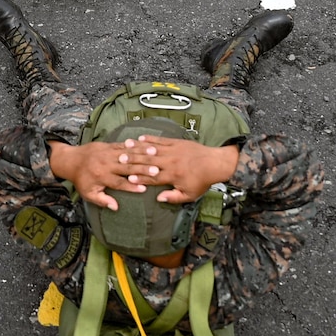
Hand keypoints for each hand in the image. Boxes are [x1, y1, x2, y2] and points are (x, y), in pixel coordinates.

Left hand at [47, 139, 149, 212]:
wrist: (72, 160)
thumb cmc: (82, 179)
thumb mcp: (88, 194)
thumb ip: (102, 200)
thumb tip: (115, 207)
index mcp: (101, 177)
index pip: (119, 183)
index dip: (131, 186)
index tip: (144, 189)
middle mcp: (105, 164)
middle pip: (126, 167)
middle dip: (142, 169)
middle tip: (156, 171)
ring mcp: (107, 153)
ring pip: (127, 154)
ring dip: (142, 154)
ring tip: (155, 154)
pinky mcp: (109, 145)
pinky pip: (124, 145)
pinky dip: (135, 145)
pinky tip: (146, 145)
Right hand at [113, 135, 239, 202]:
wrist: (215, 163)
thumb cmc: (202, 181)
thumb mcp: (190, 195)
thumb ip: (174, 197)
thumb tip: (159, 198)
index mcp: (172, 175)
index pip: (152, 177)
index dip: (140, 178)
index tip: (128, 177)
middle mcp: (170, 162)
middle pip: (148, 161)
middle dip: (133, 160)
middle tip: (120, 159)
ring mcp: (173, 151)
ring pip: (152, 149)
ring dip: (138, 148)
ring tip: (126, 146)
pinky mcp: (176, 142)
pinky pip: (161, 140)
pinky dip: (150, 139)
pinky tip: (141, 137)